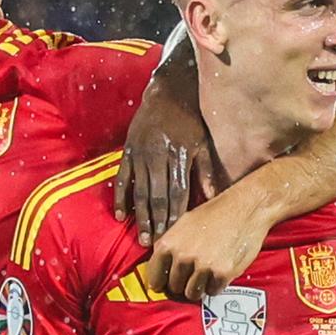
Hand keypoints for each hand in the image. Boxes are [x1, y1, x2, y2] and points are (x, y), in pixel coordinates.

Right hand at [114, 86, 219, 243]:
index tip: (174, 235)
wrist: (168, 90)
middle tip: (156, 244)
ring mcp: (140, 153)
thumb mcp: (203, 141)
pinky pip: (122, 178)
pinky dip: (120, 198)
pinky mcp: (128, 150)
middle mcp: (157, 155)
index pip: (177, 192)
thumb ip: (206, 170)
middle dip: (157, 222)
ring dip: (141, 216)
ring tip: (142, 237)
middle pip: (158, 196)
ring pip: (140, 191)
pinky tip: (120, 215)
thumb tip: (215, 197)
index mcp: (178, 154)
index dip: (175, 215)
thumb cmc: (190, 118)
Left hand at [147, 185, 268, 299]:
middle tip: (191, 276)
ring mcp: (203, 266)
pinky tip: (219, 272)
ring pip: (192, 293)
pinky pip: (212, 291)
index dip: (159, 282)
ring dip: (198, 288)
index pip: (154, 276)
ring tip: (205, 275)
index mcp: (169, 243)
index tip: (163, 286)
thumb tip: (162, 267)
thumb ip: (171, 246)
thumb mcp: (184, 224)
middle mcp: (183, 256)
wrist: (245, 207)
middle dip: (182, 284)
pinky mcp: (222, 273)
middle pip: (174, 287)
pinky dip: (216, 286)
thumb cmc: (216, 213)